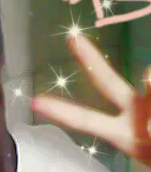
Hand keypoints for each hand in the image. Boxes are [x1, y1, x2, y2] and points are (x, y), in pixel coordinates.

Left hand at [31, 33, 150, 169]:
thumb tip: (149, 86)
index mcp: (123, 133)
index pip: (87, 121)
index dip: (61, 111)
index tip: (32, 101)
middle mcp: (134, 110)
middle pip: (107, 81)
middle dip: (90, 60)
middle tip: (70, 38)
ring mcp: (150, 97)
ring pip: (148, 80)